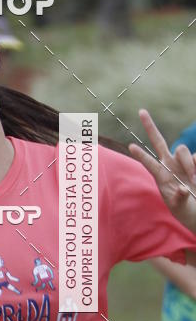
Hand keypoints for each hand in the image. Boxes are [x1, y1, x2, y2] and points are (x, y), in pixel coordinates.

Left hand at [128, 109, 195, 233]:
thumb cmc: (185, 210)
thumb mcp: (180, 207)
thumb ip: (179, 198)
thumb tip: (182, 189)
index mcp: (161, 176)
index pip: (149, 163)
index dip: (141, 155)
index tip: (130, 146)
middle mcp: (169, 164)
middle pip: (158, 141)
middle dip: (150, 126)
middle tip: (141, 111)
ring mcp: (182, 162)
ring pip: (182, 150)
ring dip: (188, 164)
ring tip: (194, 182)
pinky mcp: (195, 162)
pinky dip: (195, 165)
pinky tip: (195, 178)